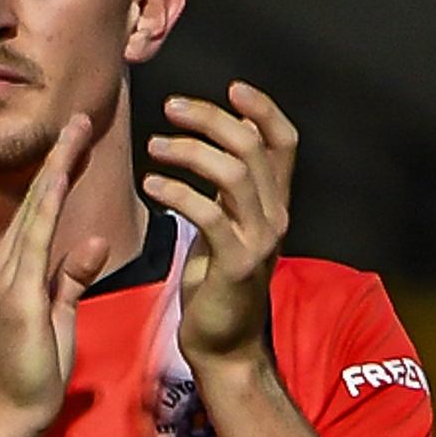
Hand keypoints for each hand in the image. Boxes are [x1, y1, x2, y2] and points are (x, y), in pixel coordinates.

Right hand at [0, 113, 97, 436]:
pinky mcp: (15, 295)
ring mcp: (5, 277)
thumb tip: (90, 241)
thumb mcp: (60, 316)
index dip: (60, 173)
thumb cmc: (36, 372)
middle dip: (58, 157)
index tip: (78, 141)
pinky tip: (61, 182)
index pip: (43, 211)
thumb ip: (70, 279)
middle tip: (80, 117)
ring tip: (75, 133)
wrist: (14, 413)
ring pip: (35, 210)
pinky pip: (35, 241)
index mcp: (15, 269)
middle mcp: (4, 265)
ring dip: (55, 170)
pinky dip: (48, 208)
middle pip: (36, 200)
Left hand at [148, 83, 297, 373]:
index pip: (284, 142)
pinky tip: (151, 184)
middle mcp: (275, 218)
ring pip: (232, 173)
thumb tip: (220, 140)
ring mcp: (259, 241)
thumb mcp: (230, 229)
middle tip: (170, 108)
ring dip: (188, 150)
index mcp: (275, 205)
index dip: (263, 109)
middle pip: (251, 147)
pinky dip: (176, 190)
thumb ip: (232, 189)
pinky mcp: (236, 264)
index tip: (232, 88)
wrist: (225, 348)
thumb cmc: (218, 288)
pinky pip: (208, 213)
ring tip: (155, 147)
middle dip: (209, 118)